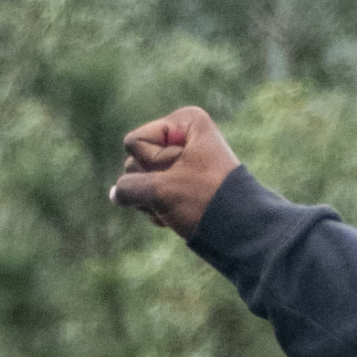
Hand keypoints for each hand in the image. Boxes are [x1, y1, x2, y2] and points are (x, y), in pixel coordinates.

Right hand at [111, 106, 241, 235]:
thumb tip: (115, 194)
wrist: (241, 234)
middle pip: (137, 161)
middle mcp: (183, 138)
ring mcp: (180, 163)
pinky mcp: (180, 185)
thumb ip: (130, 188)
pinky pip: (153, 195)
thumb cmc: (205, 202)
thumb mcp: (162, 191)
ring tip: (180, 208)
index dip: (152, 164)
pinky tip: (177, 217)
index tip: (183, 173)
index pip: (135, 143)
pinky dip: (160, 209)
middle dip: (152, 185)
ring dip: (154, 202)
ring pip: (142, 181)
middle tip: (182, 194)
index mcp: (185, 122)